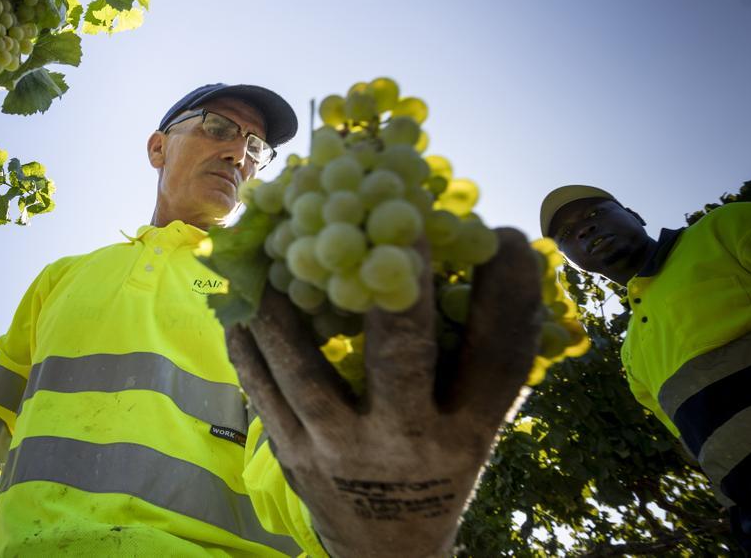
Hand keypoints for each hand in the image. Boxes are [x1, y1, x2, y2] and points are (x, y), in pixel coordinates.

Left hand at [226, 228, 541, 556]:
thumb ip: (472, 355)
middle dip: (398, 292)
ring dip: (286, 305)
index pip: (499, 360)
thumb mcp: (471, 423)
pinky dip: (248, 339)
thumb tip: (471, 251)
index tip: (503, 236)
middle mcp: (407, 442)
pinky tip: (240, 299)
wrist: (385, 544)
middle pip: (403, 359)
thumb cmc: (436, 462)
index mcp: (467, 433)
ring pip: (303, 369)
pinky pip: (260, 387)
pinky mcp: (290, 453)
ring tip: (278, 246)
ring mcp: (339, 450)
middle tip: (392, 225)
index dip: (509, 296)